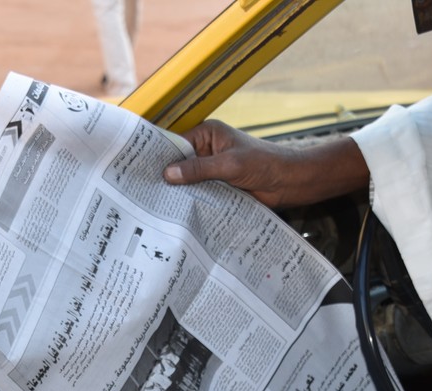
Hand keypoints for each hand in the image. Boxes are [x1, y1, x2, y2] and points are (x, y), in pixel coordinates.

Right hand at [163, 121, 369, 208]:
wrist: (291, 183)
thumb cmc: (266, 164)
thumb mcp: (230, 165)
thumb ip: (199, 170)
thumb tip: (168, 174)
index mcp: (207, 135)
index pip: (176, 144)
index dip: (159, 157)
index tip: (140, 171)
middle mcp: (207, 151)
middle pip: (180, 164)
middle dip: (167, 178)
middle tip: (143, 193)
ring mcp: (213, 171)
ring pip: (189, 182)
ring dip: (179, 194)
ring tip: (155, 207)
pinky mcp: (219, 188)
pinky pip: (200, 195)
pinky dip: (192, 203)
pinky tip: (178, 215)